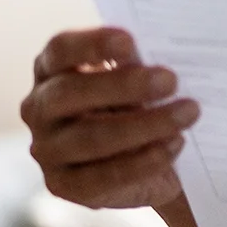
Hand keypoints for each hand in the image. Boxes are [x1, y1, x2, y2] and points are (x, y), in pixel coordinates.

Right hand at [20, 27, 199, 208]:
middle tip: (171, 80)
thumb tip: (162, 61)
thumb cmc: (138, 103)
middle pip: (70, 93)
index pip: (60, 49)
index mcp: (51, 68)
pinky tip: (175, 144)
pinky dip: (144, 161)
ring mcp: (46, 149)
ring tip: (188, 113)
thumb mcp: (136, 79)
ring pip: (90, 138)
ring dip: (145, 125)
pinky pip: (103, 176)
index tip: (129, 41)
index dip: (92, 44)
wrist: (148, 161)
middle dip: (123, 85)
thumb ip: (138, 66)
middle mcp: (39, 107)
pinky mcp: (64, 185)